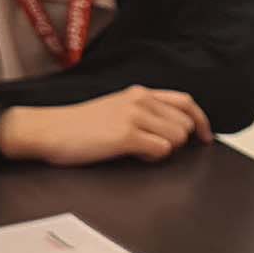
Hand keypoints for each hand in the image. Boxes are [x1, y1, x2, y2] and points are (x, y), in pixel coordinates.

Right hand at [0, 87, 210, 164]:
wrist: (48, 130)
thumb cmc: (77, 125)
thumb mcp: (115, 108)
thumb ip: (142, 112)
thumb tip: (170, 130)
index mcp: (139, 93)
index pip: (185, 102)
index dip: (201, 122)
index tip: (205, 138)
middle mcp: (140, 100)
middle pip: (185, 123)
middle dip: (178, 142)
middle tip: (155, 150)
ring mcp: (134, 116)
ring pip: (176, 138)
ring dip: (164, 151)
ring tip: (140, 152)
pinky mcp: (126, 135)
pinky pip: (160, 151)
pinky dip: (152, 159)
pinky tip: (134, 156)